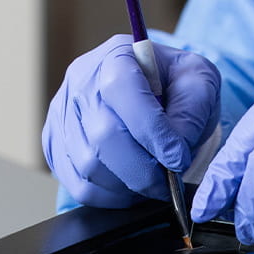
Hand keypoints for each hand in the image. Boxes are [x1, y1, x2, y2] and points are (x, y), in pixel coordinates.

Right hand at [43, 35, 219, 207]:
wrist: (152, 92)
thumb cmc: (173, 86)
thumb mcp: (198, 82)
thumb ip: (191, 111)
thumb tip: (173, 152)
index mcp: (116, 57)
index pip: (123, 91)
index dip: (153, 131)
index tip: (178, 158)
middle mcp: (81, 83)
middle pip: (103, 136)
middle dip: (144, 169)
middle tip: (169, 181)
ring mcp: (62, 115)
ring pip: (88, 166)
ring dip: (128, 185)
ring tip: (152, 182)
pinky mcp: (55, 145)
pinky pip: (78, 185)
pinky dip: (110, 197)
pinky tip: (131, 187)